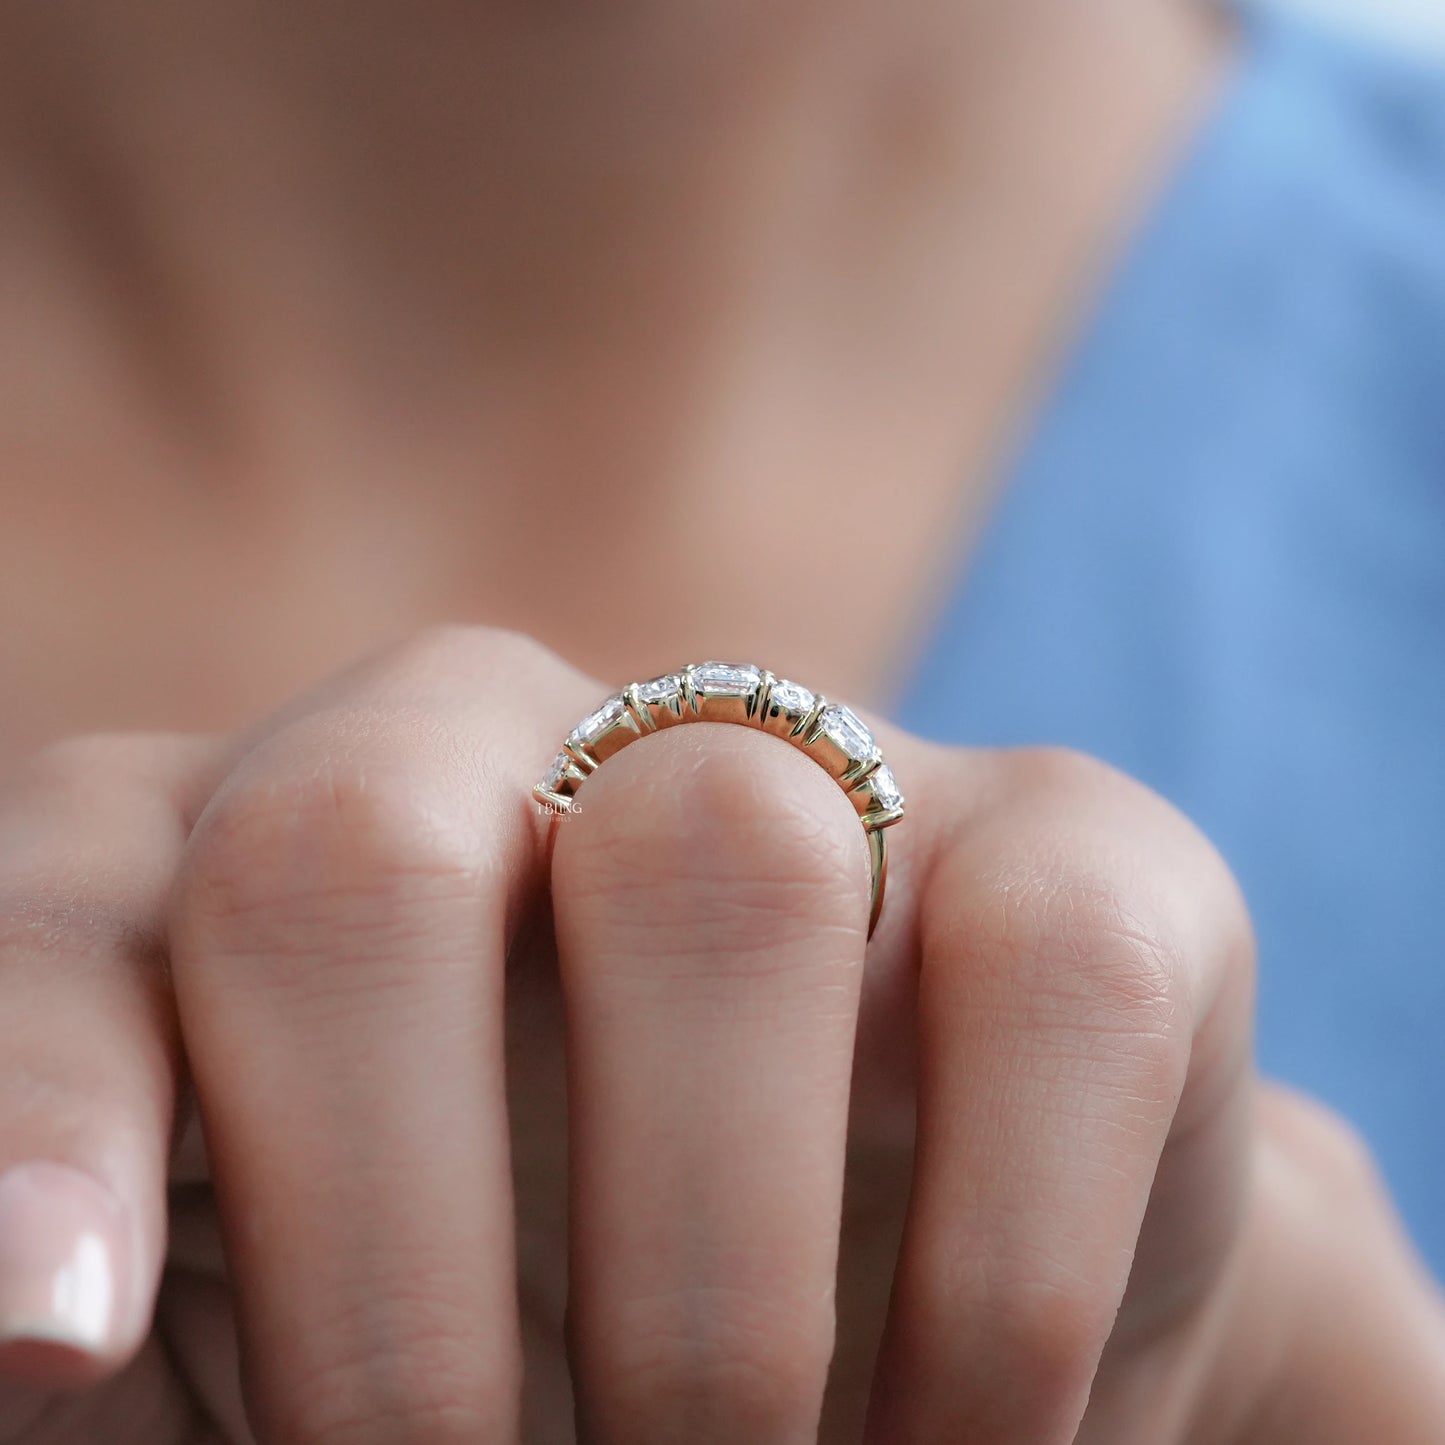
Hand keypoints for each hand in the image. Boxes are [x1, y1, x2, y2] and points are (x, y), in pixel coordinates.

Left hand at [0, 627, 1438, 1444]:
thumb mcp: (332, 1360)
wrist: (936, 1320)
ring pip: (720, 860)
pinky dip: (1003, 1281)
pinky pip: (1053, 973)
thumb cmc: (568, 1354)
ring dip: (706, 1278)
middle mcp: (531, 753)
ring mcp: (813, 765)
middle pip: (360, 848)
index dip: (41, 1091)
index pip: (78, 893)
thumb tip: (53, 1365)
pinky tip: (970, 1434)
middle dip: (382, 1257)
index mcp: (288, 855)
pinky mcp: (1074, 844)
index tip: (57, 1355)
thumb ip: (162, 1334)